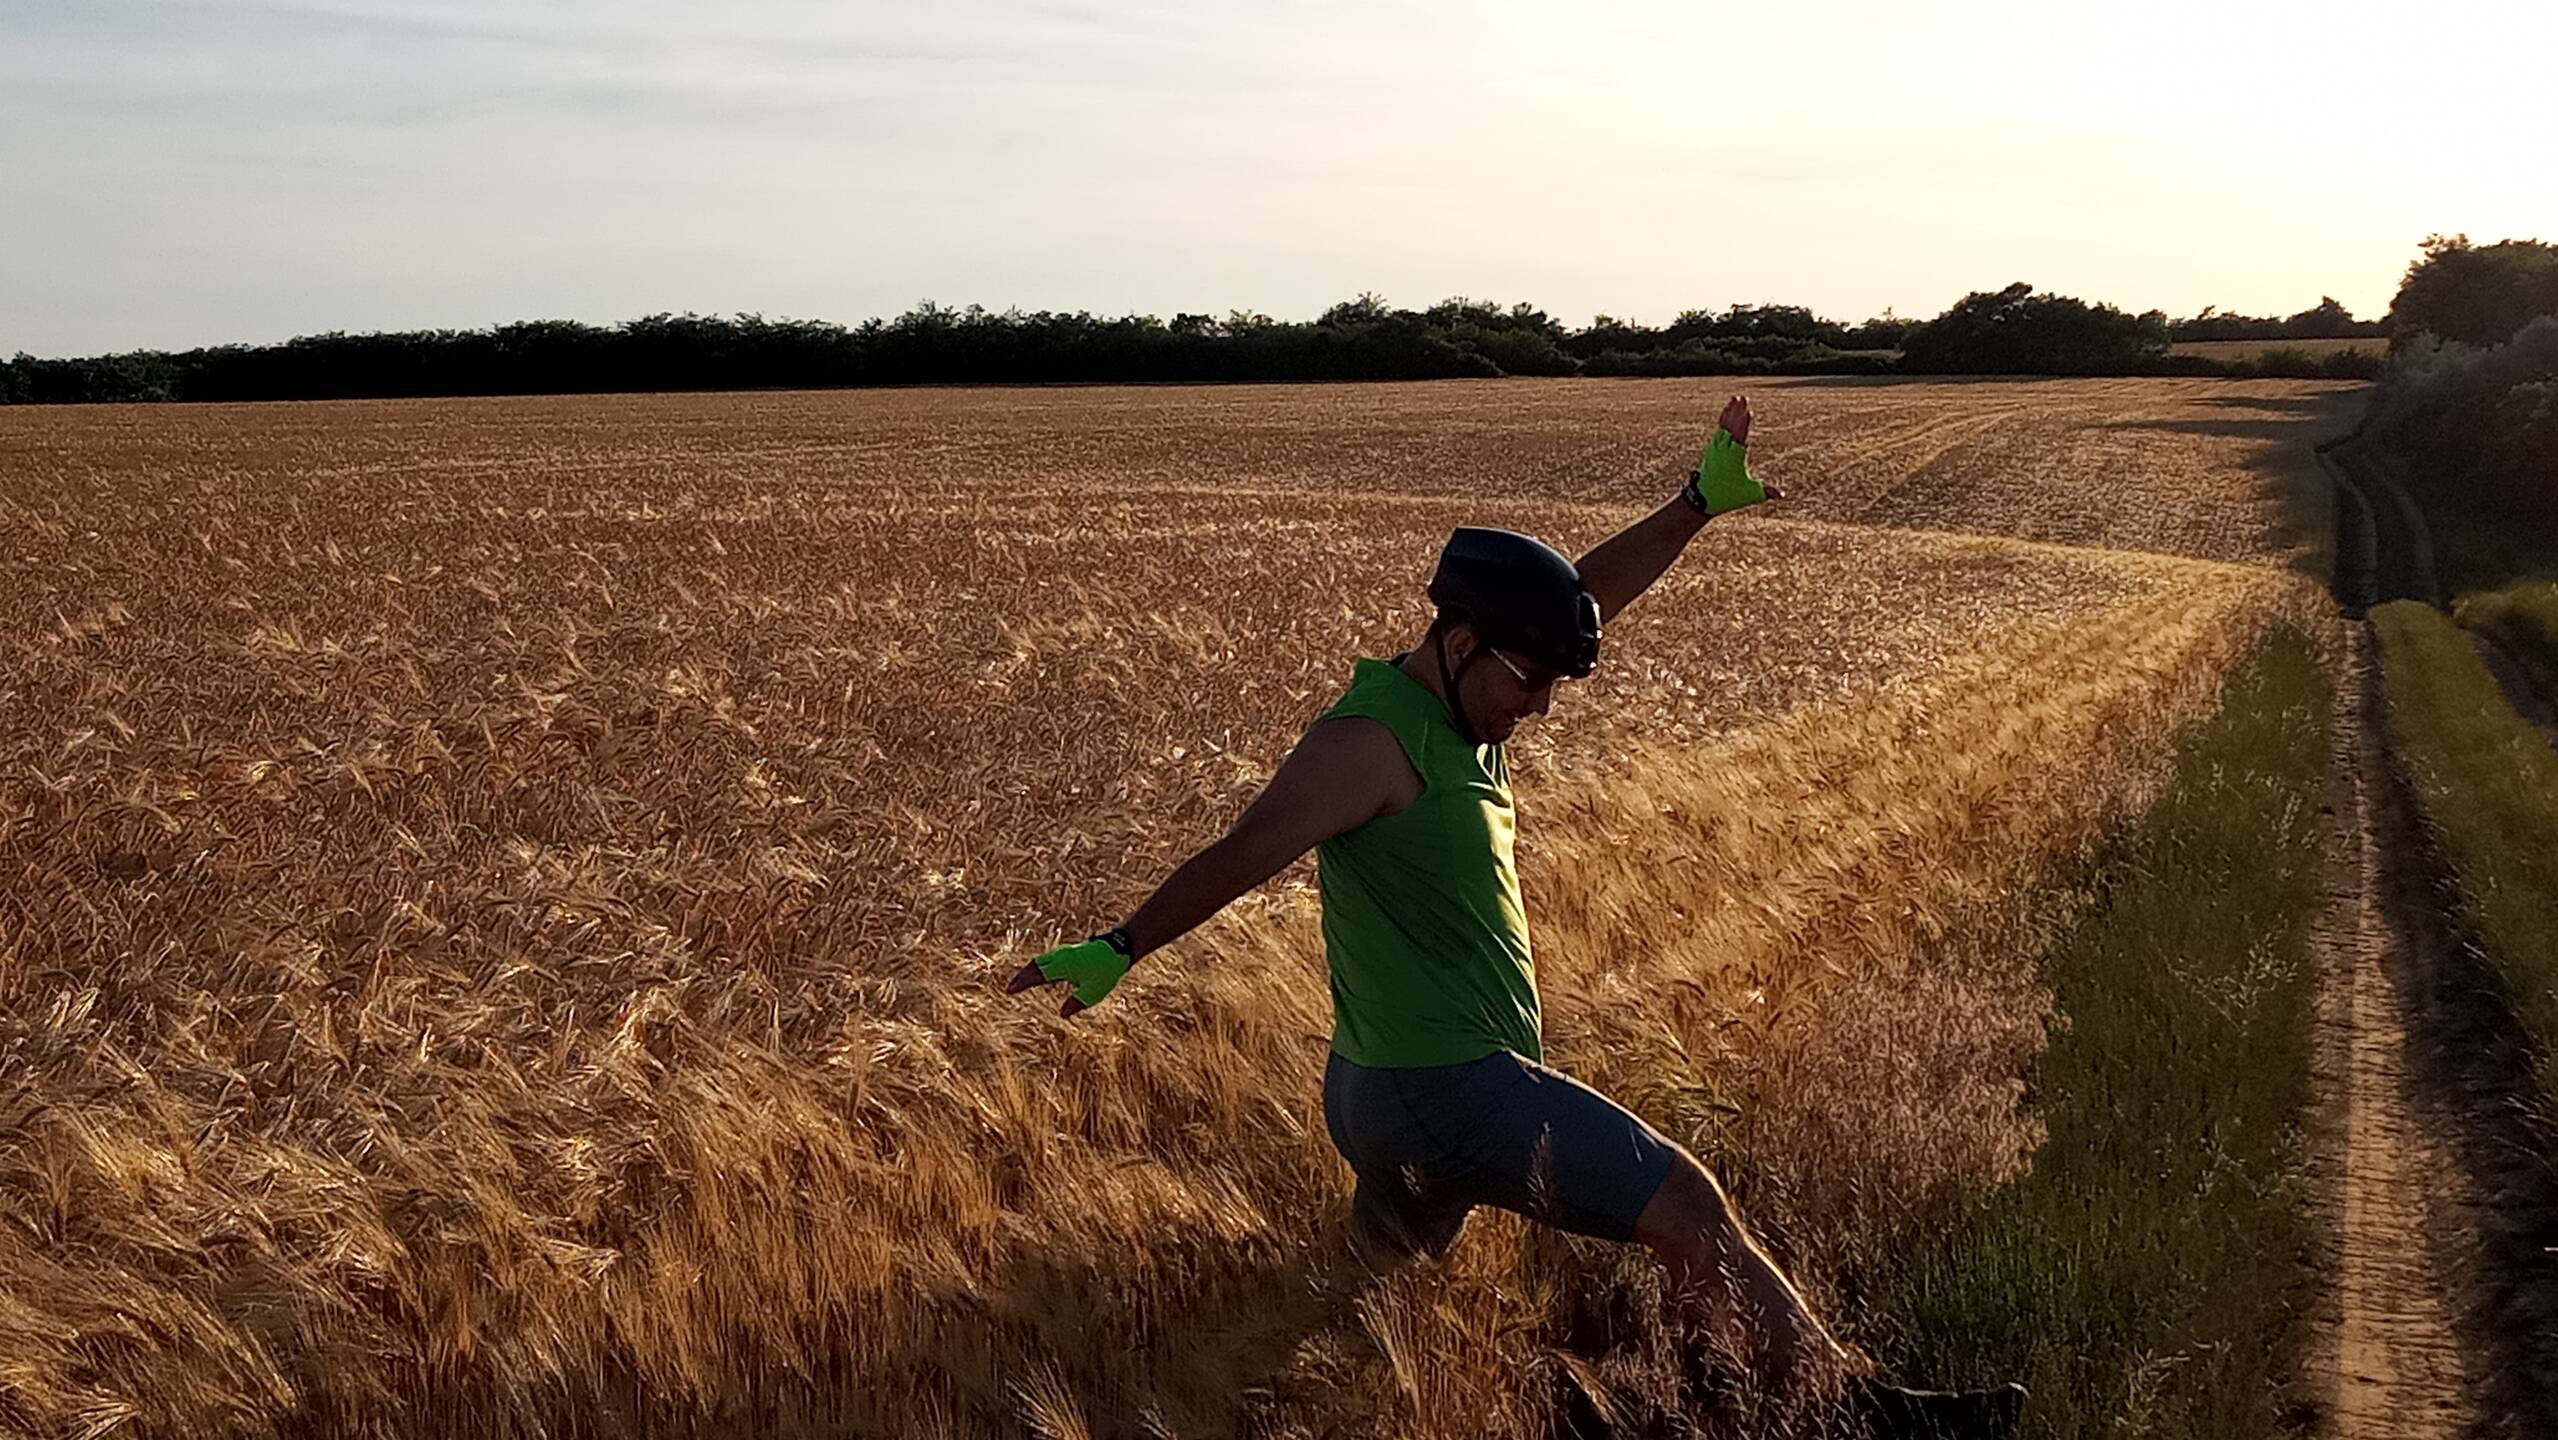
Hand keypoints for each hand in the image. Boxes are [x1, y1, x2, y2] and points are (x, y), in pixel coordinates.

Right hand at [1004, 933, 1131, 1017]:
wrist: (1118, 948)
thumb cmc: (1106, 970)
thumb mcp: (1093, 992)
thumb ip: (1076, 1003)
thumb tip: (1062, 1014)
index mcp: (1063, 966)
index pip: (1038, 975)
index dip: (1023, 983)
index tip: (1010, 990)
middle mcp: (1060, 957)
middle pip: (1034, 966)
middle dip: (1021, 976)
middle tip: (1010, 988)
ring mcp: (1064, 953)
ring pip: (1040, 961)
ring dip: (1028, 971)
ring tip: (1019, 981)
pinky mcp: (1068, 952)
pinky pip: (1047, 959)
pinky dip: (1038, 967)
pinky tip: (1038, 973)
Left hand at [1684, 394, 1783, 513]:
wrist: (1702, 499)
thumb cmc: (1727, 496)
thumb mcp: (1748, 494)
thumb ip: (1765, 492)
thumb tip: (1782, 495)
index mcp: (1734, 459)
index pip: (1740, 438)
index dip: (1743, 425)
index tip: (1747, 412)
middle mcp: (1724, 451)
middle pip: (1731, 427)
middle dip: (1737, 412)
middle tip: (1743, 398)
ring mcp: (1717, 448)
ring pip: (1724, 425)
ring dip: (1730, 411)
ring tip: (1736, 398)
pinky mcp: (1713, 447)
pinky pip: (1719, 429)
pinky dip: (1723, 418)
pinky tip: (1727, 409)